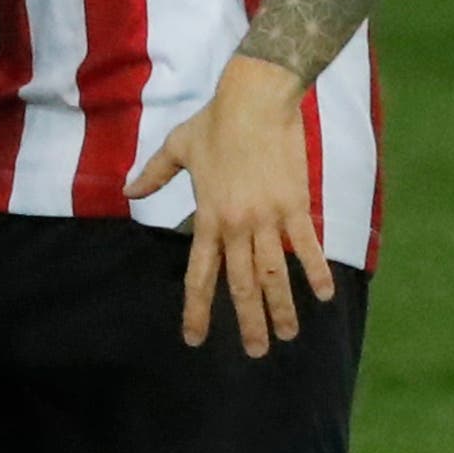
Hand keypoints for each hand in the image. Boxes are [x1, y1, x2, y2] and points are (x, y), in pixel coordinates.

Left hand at [127, 56, 335, 357]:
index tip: (195, 338)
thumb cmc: (214, 121)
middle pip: (240, 284)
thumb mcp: (177, 147)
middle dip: (247, 322)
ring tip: (289, 336)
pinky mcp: (295, 203)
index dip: (197, 309)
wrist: (255, 99)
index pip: (199, 273)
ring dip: (282, 307)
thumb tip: (128, 193)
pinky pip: (306, 245)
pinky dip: (316, 271)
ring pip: (273, 273)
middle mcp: (236, 224)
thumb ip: (153, 175)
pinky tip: (325, 295)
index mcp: (207, 215)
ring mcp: (267, 216)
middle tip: (256, 352)